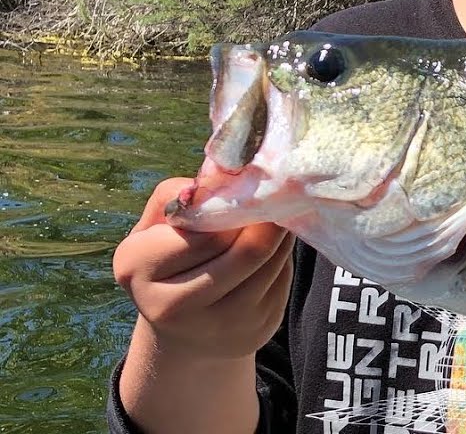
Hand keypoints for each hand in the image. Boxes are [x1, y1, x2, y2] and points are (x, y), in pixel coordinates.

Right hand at [113, 177, 293, 359]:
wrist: (184, 328)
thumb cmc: (171, 257)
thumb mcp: (158, 222)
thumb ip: (182, 195)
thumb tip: (225, 181)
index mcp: (135, 268)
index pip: (204, 233)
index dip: (230, 209)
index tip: (241, 193)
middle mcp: (170, 307)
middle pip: (246, 251)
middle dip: (265, 219)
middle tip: (274, 196)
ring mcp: (219, 326)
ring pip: (271, 263)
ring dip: (279, 234)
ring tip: (274, 217)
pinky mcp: (256, 329)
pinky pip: (284, 278)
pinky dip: (283, 256)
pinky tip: (272, 247)